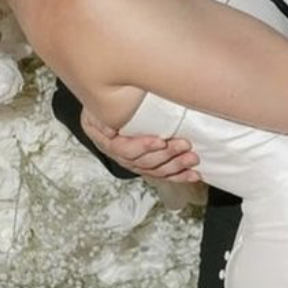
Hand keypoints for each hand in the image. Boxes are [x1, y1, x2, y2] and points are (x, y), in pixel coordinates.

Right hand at [80, 109, 203, 182]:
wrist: (107, 115)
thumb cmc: (103, 112)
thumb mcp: (94, 111)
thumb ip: (99, 120)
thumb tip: (109, 131)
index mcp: (111, 145)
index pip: (126, 150)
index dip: (144, 147)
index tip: (160, 141)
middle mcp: (125, 158)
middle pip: (146, 161)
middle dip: (167, 154)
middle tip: (184, 144)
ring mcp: (138, 164)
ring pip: (158, 169)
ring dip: (177, 165)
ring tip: (192, 158)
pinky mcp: (151, 166)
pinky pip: (165, 174)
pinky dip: (180, 175)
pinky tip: (193, 174)